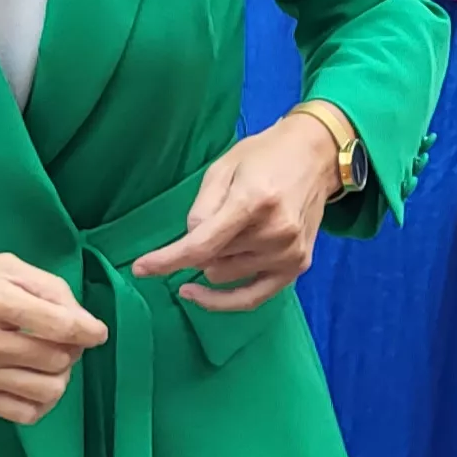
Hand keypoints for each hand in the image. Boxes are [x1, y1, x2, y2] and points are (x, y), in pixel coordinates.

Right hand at [0, 252, 107, 423]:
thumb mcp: (4, 266)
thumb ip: (50, 289)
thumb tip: (84, 324)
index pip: (61, 326)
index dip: (90, 331)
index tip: (95, 332)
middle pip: (57, 359)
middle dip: (72, 349)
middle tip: (62, 339)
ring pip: (47, 391)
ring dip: (59, 376)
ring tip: (48, 360)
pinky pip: (24, 414)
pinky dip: (40, 401)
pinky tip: (34, 382)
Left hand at [130, 113, 338, 310]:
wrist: (315, 156)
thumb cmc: (263, 156)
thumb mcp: (223, 167)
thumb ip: (202, 208)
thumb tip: (190, 243)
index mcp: (253, 202)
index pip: (202, 245)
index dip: (167, 261)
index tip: (140, 269)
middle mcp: (274, 233)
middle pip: (211, 260)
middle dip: (198, 246)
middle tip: (213, 218)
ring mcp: (289, 253)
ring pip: (224, 276)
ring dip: (214, 261)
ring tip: (231, 230)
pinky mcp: (298, 266)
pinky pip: (252, 298)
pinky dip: (224, 300)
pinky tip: (200, 294)